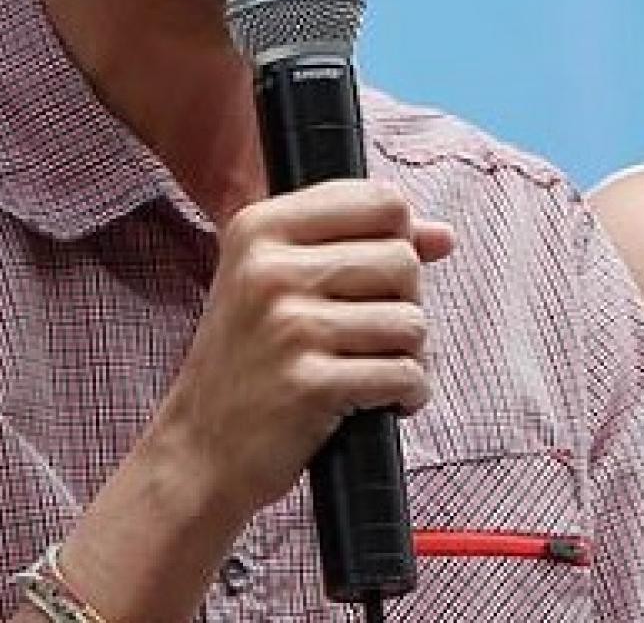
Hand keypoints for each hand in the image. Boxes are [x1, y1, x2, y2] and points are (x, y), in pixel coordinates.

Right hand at [149, 179, 454, 527]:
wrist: (200, 443)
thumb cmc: (248, 356)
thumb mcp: (278, 280)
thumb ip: (357, 244)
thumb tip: (442, 235)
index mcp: (258, 227)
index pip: (378, 201)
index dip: (398, 239)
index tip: (376, 274)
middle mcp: (269, 267)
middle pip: (402, 259)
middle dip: (403, 301)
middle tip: (369, 330)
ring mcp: (289, 325)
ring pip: (411, 321)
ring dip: (408, 354)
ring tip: (369, 366)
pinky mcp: (310, 383)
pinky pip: (405, 375)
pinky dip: (406, 394)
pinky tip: (373, 400)